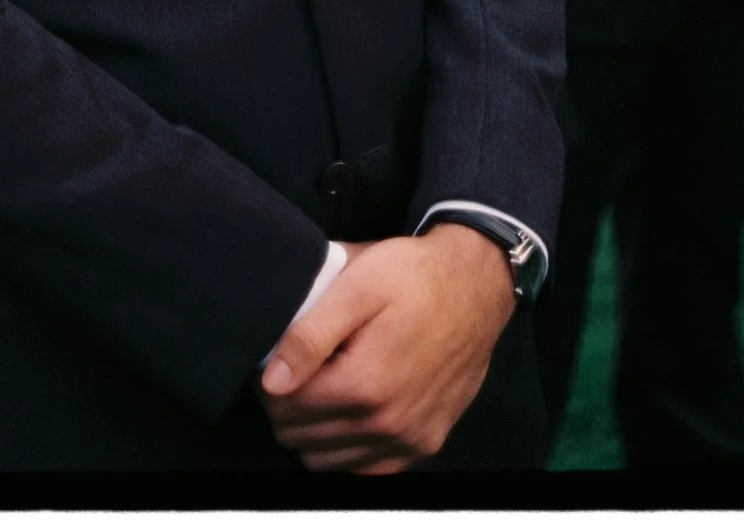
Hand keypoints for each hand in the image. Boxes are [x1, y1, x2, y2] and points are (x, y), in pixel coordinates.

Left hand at [258, 222, 514, 472]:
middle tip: (295, 369)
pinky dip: (347, 447)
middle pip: (302, 439)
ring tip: (320, 386)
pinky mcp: (425, 444)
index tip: (274, 360)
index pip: (286, 409)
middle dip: (287, 406)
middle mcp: (388, 423)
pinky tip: (348, 409)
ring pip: (328, 462)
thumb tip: (272, 382)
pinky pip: (366, 468)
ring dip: (313, 430)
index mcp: (366, 383)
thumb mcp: (357, 284)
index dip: (268, 383)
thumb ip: (310, 335)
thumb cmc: (413, 276)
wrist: (475, 287)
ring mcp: (409, 440)